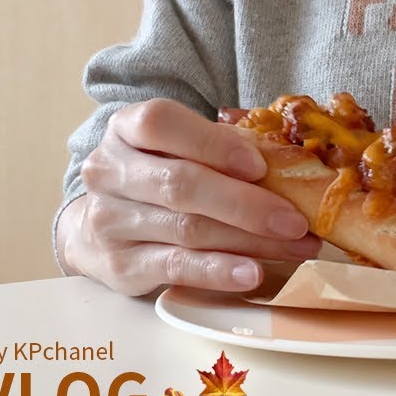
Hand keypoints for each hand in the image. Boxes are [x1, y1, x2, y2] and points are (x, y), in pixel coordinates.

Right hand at [56, 98, 320, 295]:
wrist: (98, 227)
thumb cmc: (157, 177)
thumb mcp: (178, 149)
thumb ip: (220, 148)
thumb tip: (287, 163)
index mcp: (125, 129)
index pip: (160, 123)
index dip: (211, 143)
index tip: (259, 165)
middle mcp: (108, 171)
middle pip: (181, 185)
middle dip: (247, 204)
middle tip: (297, 221)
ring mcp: (109, 221)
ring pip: (187, 229)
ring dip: (249, 241)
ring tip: (295, 248)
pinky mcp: (119, 265)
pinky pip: (176, 267)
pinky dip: (218, 271)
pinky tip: (252, 273)